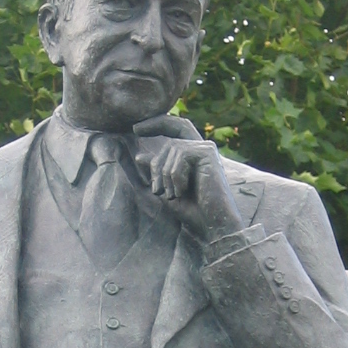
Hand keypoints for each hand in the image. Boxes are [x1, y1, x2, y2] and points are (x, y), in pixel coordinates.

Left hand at [132, 116, 244, 245]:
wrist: (211, 223)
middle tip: (157, 191)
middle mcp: (202, 148)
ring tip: (173, 195)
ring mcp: (206, 149)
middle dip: (157, 167)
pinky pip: (181, 155)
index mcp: (193, 154)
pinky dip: (176, 176)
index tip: (136, 129)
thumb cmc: (192, 210)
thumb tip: (139, 156)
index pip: (174, 127)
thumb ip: (155, 172)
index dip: (156, 124)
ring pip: (172, 149)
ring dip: (165, 175)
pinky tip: (183, 191)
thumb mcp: (166, 189)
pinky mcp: (208, 153)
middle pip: (168, 144)